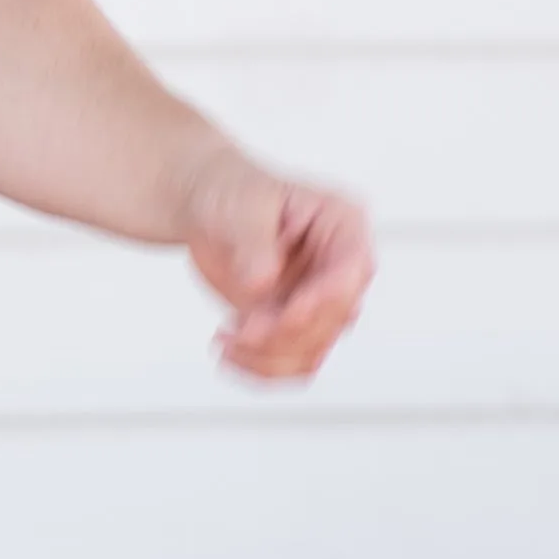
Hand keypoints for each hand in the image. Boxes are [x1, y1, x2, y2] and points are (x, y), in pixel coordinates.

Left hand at [177, 148, 373, 382]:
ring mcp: (318, 298)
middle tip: (242, 330)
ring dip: (270, 357)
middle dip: (287, 332)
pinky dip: (260, 366)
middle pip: (336, 318)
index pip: (353, 270)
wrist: (206, 206)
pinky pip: (291, 361)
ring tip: (226, 341)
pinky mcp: (294, 323)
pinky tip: (228, 350)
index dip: (325, 299)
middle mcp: (339, 265)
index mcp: (342, 223)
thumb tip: (262, 283)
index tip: (288, 315)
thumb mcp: (241, 204)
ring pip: (315, 348)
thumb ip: (254, 243)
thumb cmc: (231, 191)